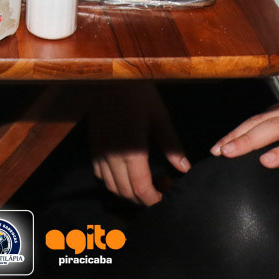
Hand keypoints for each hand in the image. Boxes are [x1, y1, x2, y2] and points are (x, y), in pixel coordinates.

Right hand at [88, 81, 189, 205]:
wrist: (109, 78)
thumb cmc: (137, 94)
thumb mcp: (159, 116)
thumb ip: (171, 145)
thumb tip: (184, 168)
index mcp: (132, 150)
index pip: (141, 188)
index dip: (154, 200)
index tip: (167, 198)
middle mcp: (112, 157)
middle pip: (126, 192)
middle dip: (144, 200)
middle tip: (162, 189)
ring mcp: (100, 153)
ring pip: (111, 186)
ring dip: (128, 193)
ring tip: (147, 184)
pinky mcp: (94, 147)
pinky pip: (101, 175)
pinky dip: (114, 181)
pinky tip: (127, 173)